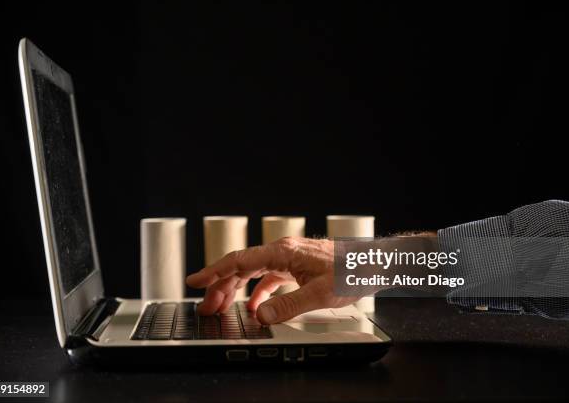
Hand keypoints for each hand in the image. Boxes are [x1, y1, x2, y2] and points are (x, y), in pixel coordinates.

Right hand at [186, 237, 360, 324]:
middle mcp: (282, 251)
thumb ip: (288, 305)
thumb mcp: (320, 293)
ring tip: (221, 307)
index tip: (193, 281)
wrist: (374, 263)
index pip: (239, 261)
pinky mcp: (296, 267)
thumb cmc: (352, 271)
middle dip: (219, 287)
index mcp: (283, 252)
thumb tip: (261, 316)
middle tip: (205, 308)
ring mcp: (288, 258)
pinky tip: (253, 306)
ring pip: (252, 272)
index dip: (213, 271)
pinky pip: (268, 278)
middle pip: (240, 267)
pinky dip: (256, 292)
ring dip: (235, 289)